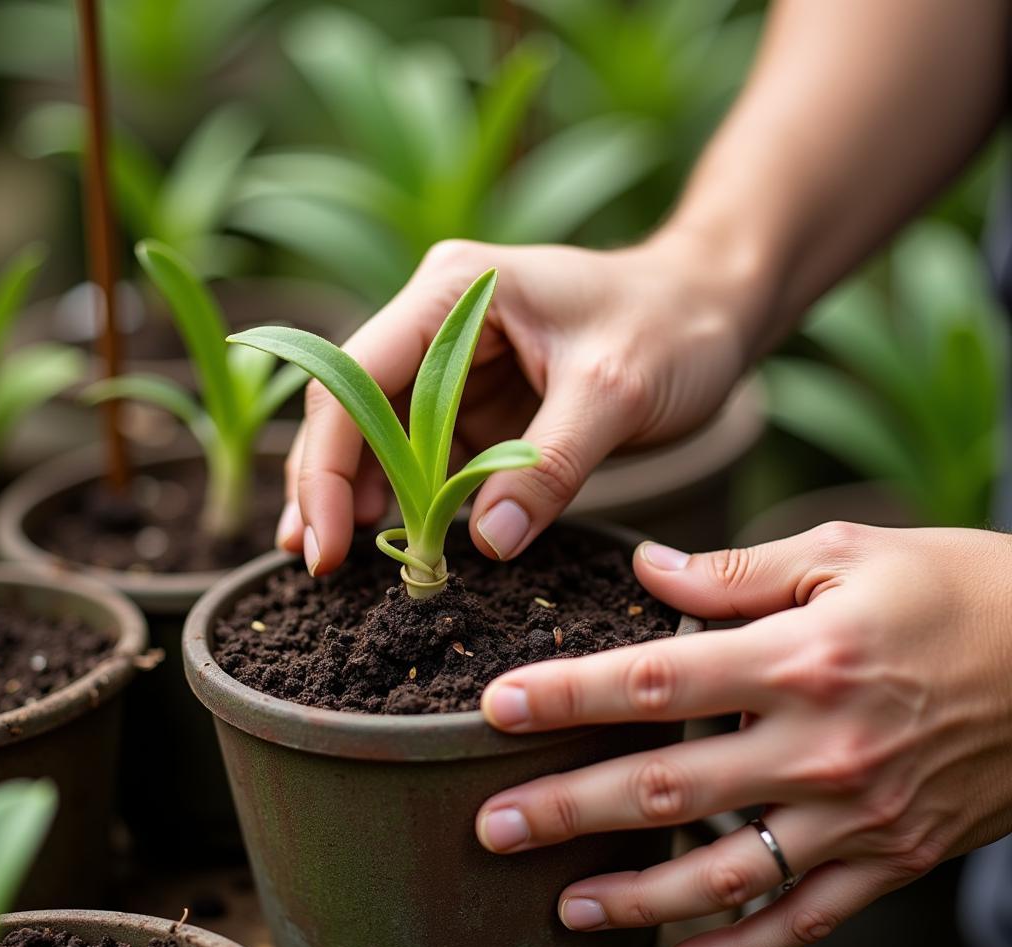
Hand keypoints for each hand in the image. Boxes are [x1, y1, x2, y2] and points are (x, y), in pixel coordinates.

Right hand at [277, 230, 768, 573]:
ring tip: (343, 563)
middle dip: (330, 483)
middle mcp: (438, 320)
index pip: (357, 379)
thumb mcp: (616, 391)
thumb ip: (547, 464)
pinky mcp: (480, 400)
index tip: (327, 545)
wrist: (714, 308)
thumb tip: (484, 542)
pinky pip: (428, 454)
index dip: (329, 465)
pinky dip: (411, 498)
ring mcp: (455, 362)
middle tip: (322, 564)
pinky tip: (398, 539)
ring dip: (362, 496)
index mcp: (454, 292)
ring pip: (381, 435)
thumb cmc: (674, 325)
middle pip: (352, 406)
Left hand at [475, 523, 1011, 946]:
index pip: (654, 681)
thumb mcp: (845, 553)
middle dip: (567, 809)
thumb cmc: (955, 588)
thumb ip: (737, 571)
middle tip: (492, 827)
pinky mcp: (892, 858)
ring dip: (635, 894)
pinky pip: (803, 915)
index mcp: (801, 658)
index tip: (498, 707)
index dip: (567, 695)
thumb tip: (650, 568)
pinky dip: (738, 944)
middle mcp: (822, 746)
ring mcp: (857, 814)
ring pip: (724, 871)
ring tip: (565, 904)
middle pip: (667, 786)